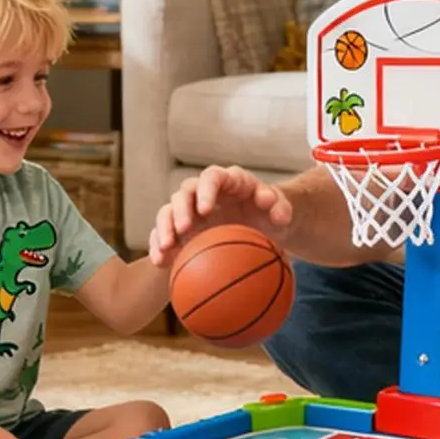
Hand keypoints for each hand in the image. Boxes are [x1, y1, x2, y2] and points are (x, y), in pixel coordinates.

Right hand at [148, 165, 293, 265]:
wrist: (259, 233)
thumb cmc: (269, 217)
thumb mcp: (281, 210)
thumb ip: (280, 204)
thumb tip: (268, 200)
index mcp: (229, 182)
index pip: (212, 177)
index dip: (205, 190)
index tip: (205, 210)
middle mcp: (204, 193)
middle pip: (185, 192)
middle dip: (181, 210)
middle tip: (184, 230)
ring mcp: (189, 211)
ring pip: (168, 211)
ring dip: (165, 227)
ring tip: (167, 248)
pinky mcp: (179, 230)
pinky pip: (161, 233)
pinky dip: (158, 245)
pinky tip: (161, 261)